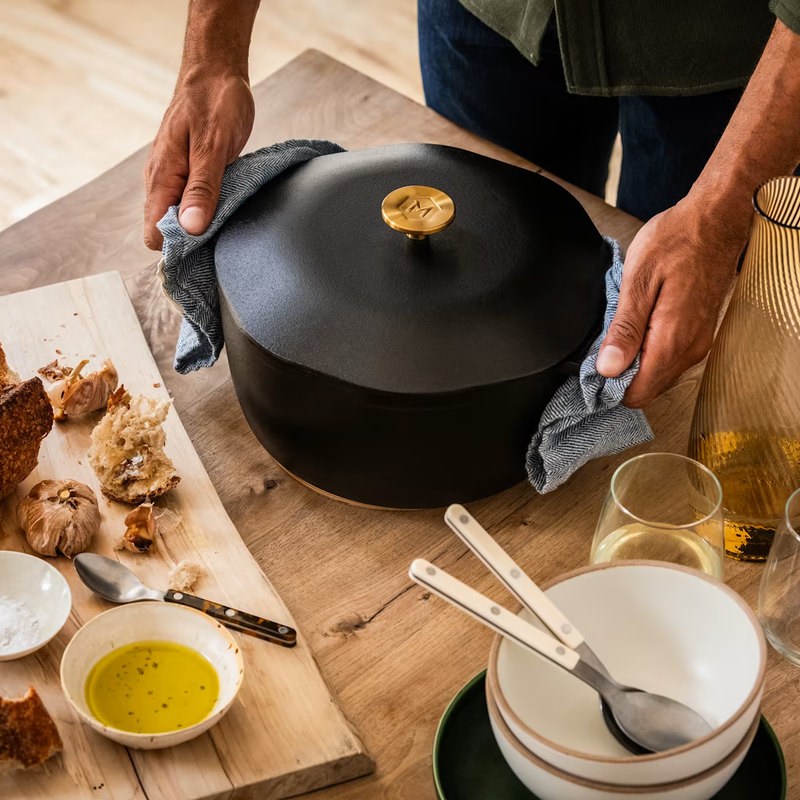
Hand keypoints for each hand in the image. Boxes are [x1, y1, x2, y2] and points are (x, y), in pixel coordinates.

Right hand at [143, 70, 254, 249]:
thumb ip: (201, 190)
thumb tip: (190, 229)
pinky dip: (210, 210)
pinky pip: (193, 203)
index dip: (178, 247)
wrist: (216, 71)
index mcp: (162, 177)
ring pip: (181, 218)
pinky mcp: (191, 173)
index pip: (154, 233)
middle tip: (223, 237)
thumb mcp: (213, 147)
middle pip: (167, 231)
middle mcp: (163, 180)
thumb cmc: (215, 102)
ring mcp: (176, 177)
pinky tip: (227, 207)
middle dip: (192, 241)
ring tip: (228, 222)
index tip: (205, 250)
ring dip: (203, 225)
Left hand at [596, 196, 749, 407]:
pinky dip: (649, 352)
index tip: (593, 368)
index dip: (611, 387)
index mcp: (672, 340)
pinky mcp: (699, 334)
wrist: (715, 220)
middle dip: (620, 376)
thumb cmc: (677, 241)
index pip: (638, 393)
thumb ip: (625, 329)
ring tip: (620, 332)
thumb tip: (608, 368)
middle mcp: (690, 349)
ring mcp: (698, 343)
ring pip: (658, 376)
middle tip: (602, 347)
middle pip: (648, 389)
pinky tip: (638, 327)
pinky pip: (669, 359)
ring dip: (635, 363)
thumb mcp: (639, 280)